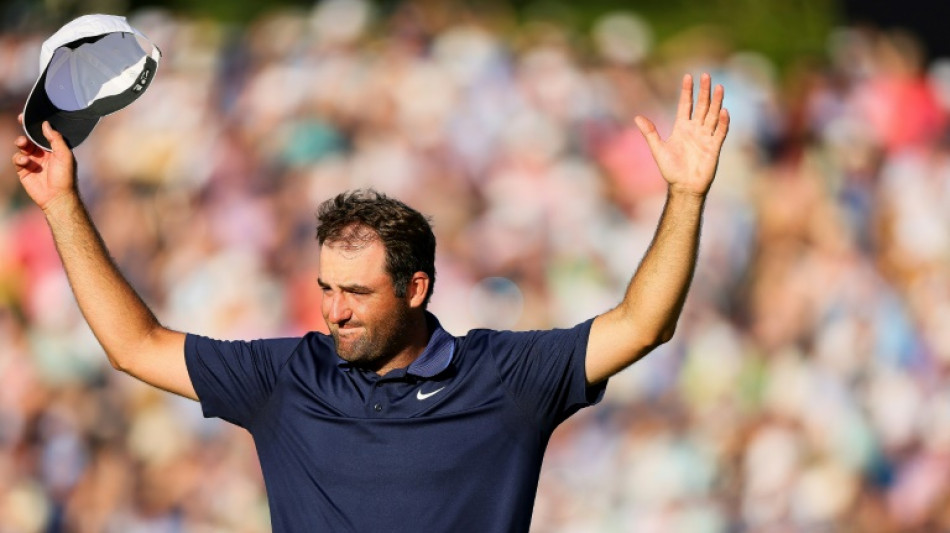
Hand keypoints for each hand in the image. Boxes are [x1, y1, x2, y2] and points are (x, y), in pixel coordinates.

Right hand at [11, 117, 76, 211]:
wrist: (57, 197)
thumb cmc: (66, 177)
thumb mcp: (65, 155)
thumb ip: (56, 139)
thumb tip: (46, 124)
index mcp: (55, 148)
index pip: (44, 133)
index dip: (37, 124)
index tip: (29, 115)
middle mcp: (43, 153)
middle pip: (31, 136)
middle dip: (25, 129)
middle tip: (21, 120)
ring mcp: (33, 161)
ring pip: (22, 146)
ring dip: (21, 142)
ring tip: (22, 143)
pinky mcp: (24, 170)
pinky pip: (17, 159)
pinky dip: (19, 158)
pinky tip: (25, 162)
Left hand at [635, 73, 728, 196]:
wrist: (683, 187)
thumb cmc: (670, 170)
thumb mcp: (658, 149)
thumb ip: (650, 133)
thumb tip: (637, 117)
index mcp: (681, 128)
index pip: (685, 105)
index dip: (687, 91)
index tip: (688, 77)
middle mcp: (695, 130)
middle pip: (701, 106)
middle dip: (704, 91)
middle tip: (706, 75)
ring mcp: (705, 137)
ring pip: (712, 115)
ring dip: (716, 102)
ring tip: (719, 87)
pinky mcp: (714, 147)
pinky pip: (720, 132)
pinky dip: (723, 122)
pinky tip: (724, 111)